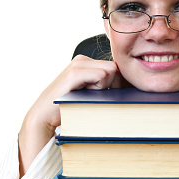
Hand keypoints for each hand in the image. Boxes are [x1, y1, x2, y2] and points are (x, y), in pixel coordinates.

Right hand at [19, 56, 122, 175]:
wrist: (46, 118)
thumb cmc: (72, 109)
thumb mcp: (93, 95)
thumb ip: (108, 88)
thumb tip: (133, 90)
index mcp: (88, 63)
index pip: (117, 69)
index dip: (116, 85)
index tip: (106, 97)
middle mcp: (83, 60)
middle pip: (116, 69)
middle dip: (111, 86)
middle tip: (92, 97)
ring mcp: (78, 64)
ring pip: (111, 71)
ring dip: (103, 88)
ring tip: (86, 96)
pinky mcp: (74, 72)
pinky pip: (101, 76)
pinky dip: (97, 88)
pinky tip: (83, 95)